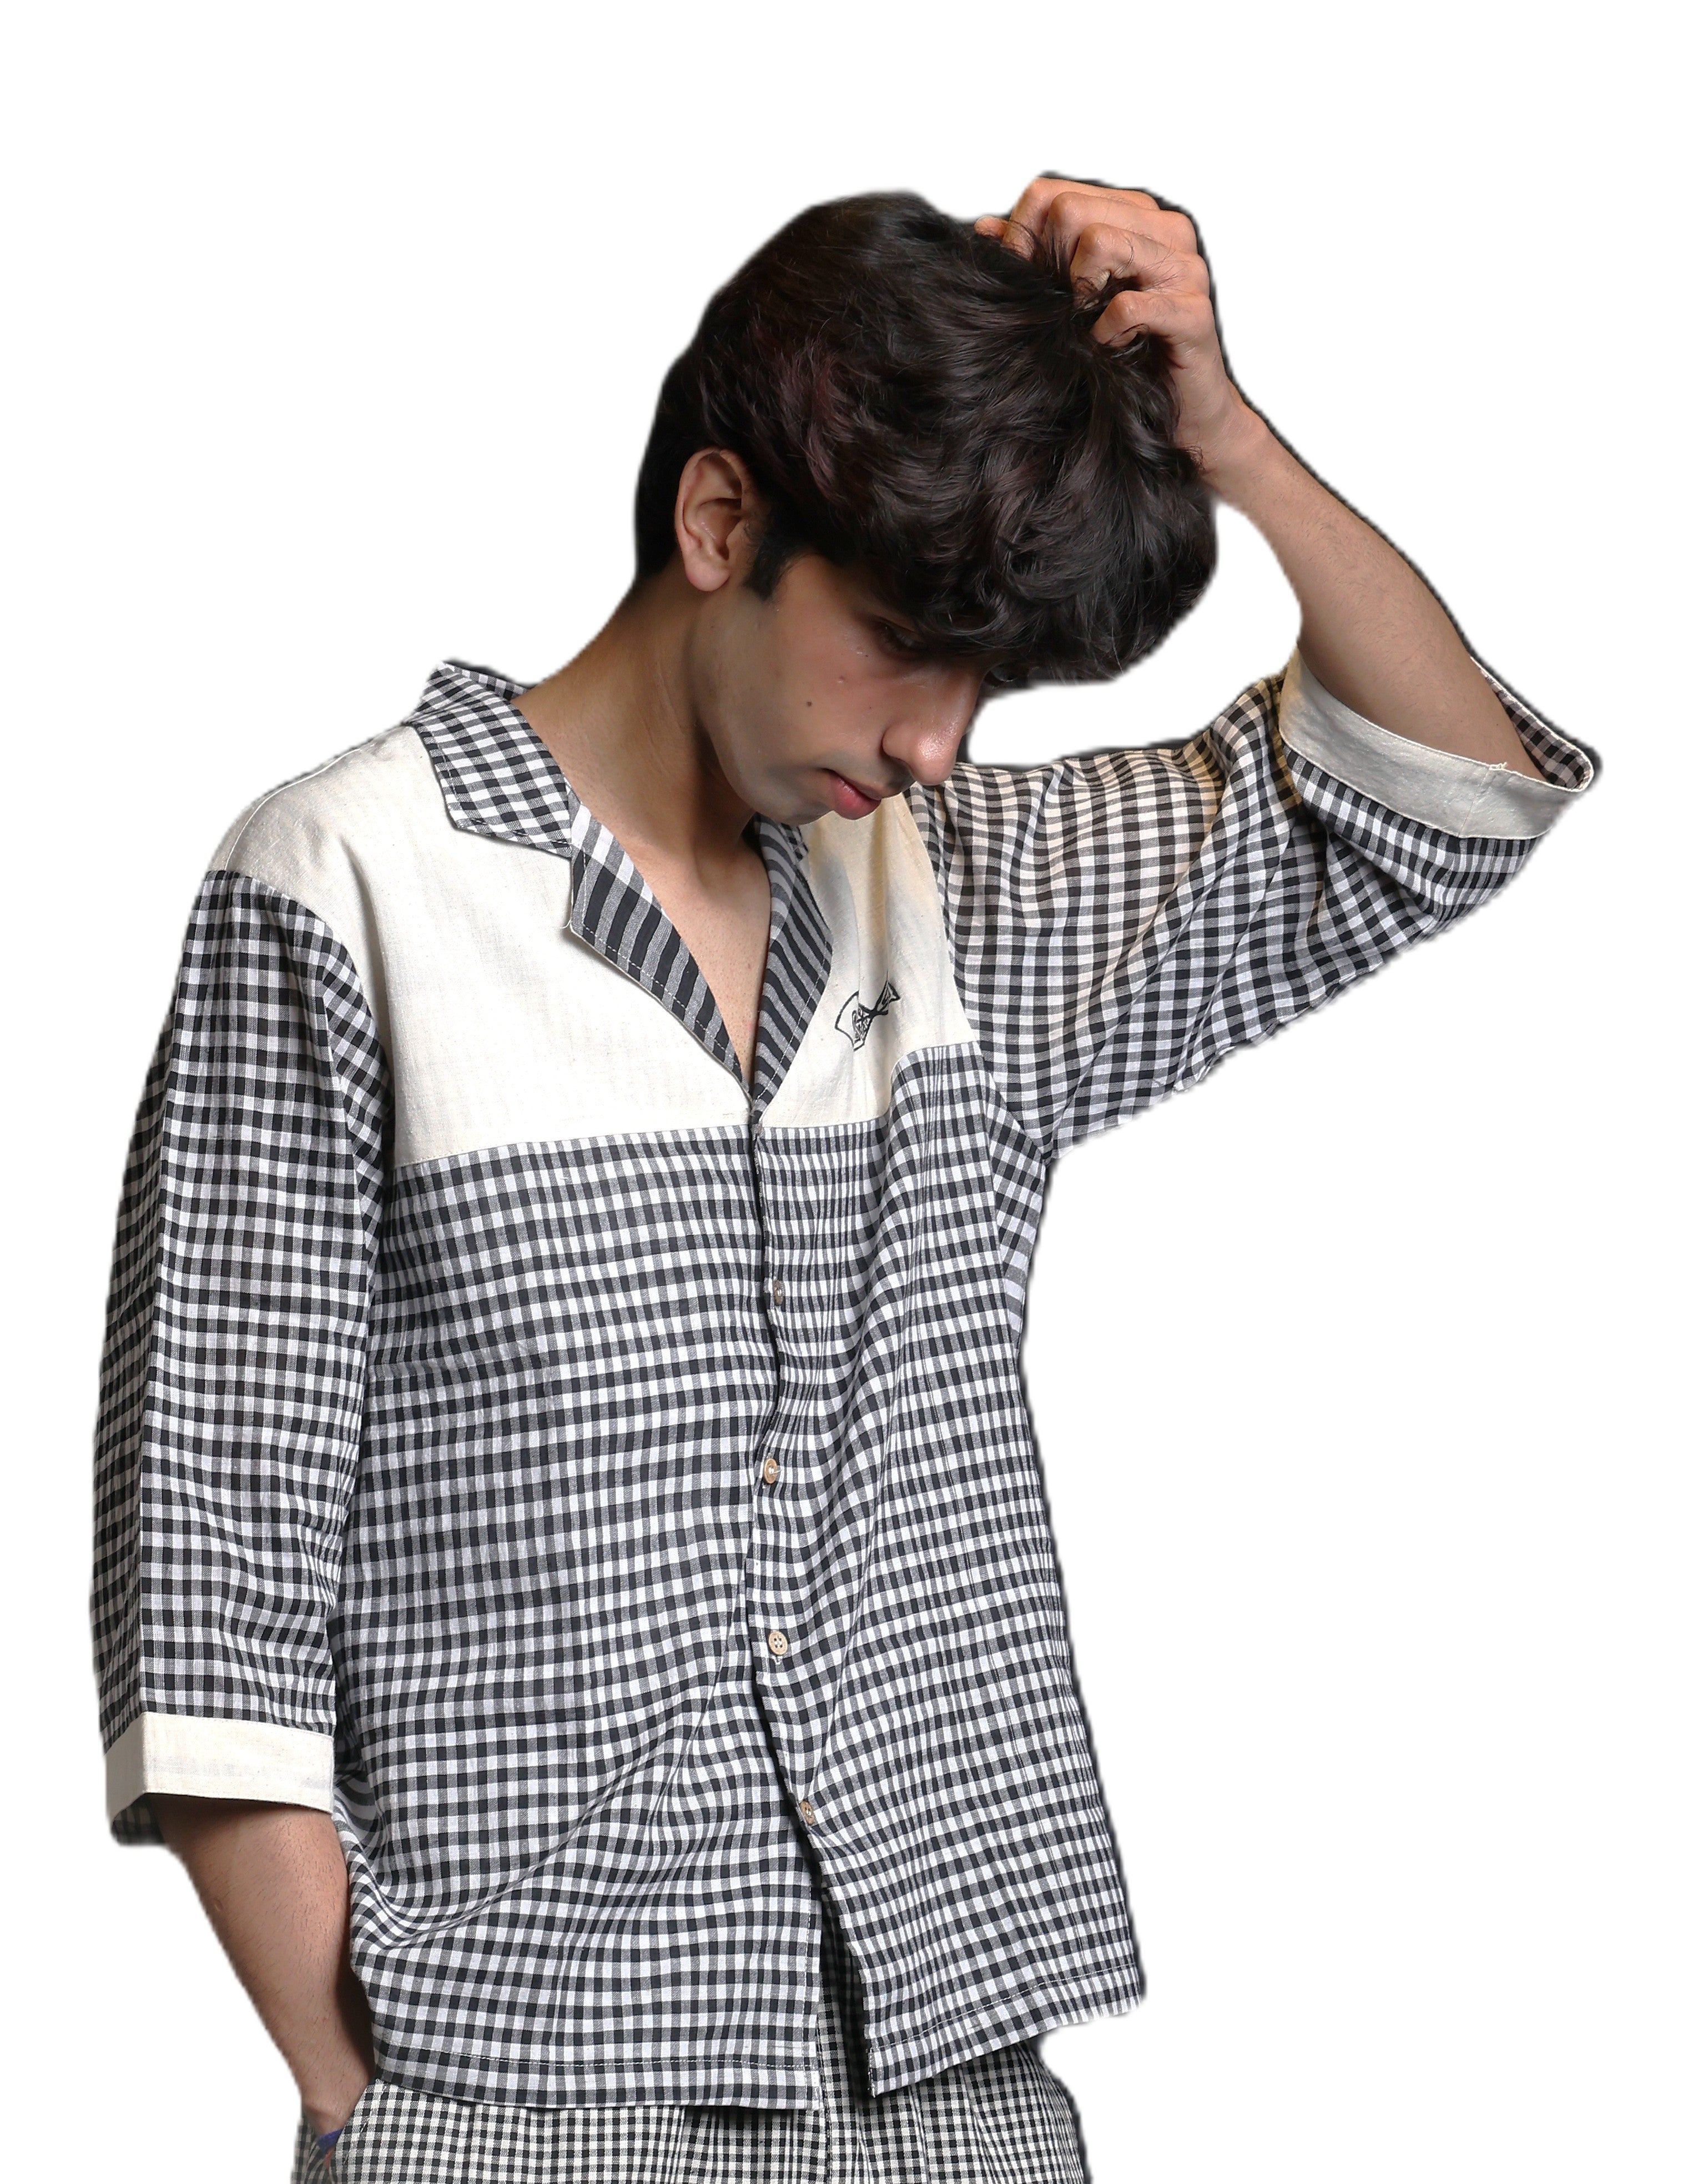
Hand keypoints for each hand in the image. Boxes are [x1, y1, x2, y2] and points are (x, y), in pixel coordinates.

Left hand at [976, 177, 1262, 484]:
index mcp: (1136, 215)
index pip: (1055, 193)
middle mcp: (1165, 229)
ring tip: (1088, 326)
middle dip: (1049, 264)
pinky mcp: (1193, 313)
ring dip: (1079, 295)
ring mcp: (1184, 267)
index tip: (1021, 281)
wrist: (1186, 416)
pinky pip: (1127, 306)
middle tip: (1061, 309)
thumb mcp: (1074, 300)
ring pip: (1099, 242)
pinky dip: (1106, 333)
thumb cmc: (1129, 354)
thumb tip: (985, 229)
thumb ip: (1037, 259)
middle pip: (1071, 210)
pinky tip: (1110, 349)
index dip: (1023, 237)